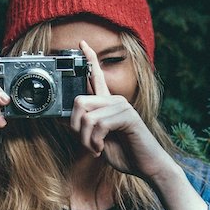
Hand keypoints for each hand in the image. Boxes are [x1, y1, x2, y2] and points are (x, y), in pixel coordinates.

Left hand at [72, 40, 207, 209]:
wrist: (147, 166)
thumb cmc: (125, 153)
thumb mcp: (96, 140)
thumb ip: (82, 128)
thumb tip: (62, 119)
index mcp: (108, 104)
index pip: (96, 76)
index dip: (89, 59)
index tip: (82, 43)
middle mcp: (115, 100)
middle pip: (79, 101)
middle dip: (75, 127)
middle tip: (86, 143)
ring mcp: (122, 106)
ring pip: (87, 117)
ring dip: (86, 140)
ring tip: (96, 149)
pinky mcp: (127, 116)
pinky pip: (98, 125)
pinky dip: (95, 141)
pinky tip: (102, 148)